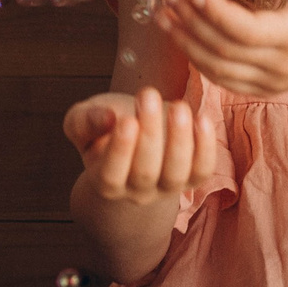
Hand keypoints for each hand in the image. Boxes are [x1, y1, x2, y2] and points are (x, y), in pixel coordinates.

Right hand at [65, 88, 221, 206]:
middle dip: (150, 134)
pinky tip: (201, 118)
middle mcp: (137, 192)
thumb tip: (107, 118)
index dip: (120, 151)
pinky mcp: (192, 177)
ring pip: (176, 173)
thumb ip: (84, 120)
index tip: (127, 120)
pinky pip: (202, 169)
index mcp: (105, 182)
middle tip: (148, 94)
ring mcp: (166, 187)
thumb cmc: (103, 128)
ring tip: (178, 106)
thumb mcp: (81, 120)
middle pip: (145, 173)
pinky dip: (206, 146)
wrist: (133, 136)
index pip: (111, 176)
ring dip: (179, 139)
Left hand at [153, 0, 287, 97]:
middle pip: (224, 49)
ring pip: (217, 69)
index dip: (214, 12)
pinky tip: (182, 37)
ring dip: (186, 42)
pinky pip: (224, 80)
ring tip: (162, 14)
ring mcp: (273, 82)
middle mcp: (283, 66)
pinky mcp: (265, 89)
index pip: (246, 30)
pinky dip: (198, 60)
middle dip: (189, 21)